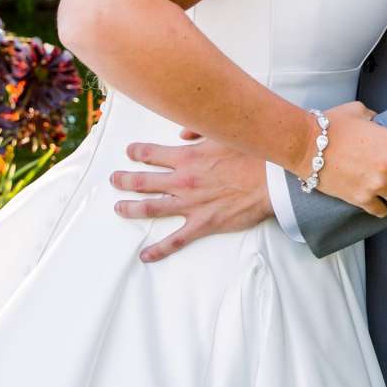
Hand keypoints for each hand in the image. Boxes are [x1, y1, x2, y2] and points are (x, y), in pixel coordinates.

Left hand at [112, 134, 273, 261]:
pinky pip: (176, 240)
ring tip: (119, 208)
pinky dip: (159, 250)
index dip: (136, 153)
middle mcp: (182, 181)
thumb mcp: (224, 133)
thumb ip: (198, 131)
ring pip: (151, 208)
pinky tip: (145, 255)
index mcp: (186, 158)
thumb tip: (182, 134)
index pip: (151, 154)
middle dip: (124, 180)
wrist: (272, 179)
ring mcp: (190, 205)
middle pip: (143, 181)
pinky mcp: (202, 224)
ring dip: (131, 209)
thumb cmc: (252, 155)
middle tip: (115, 180)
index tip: (130, 153)